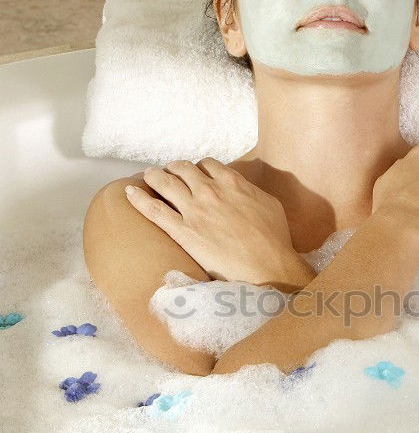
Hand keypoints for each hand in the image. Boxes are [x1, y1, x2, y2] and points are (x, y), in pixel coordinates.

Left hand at [124, 158, 306, 286]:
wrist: (267, 267)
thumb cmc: (274, 240)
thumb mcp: (269, 205)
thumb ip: (251, 192)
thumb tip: (243, 190)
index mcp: (232, 182)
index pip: (207, 164)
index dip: (198, 168)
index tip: (194, 174)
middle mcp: (210, 191)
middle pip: (182, 169)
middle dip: (173, 169)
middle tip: (168, 174)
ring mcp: (194, 210)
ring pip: (165, 183)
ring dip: (154, 176)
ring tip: (148, 177)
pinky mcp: (184, 232)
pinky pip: (154, 210)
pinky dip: (139, 199)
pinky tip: (129, 193)